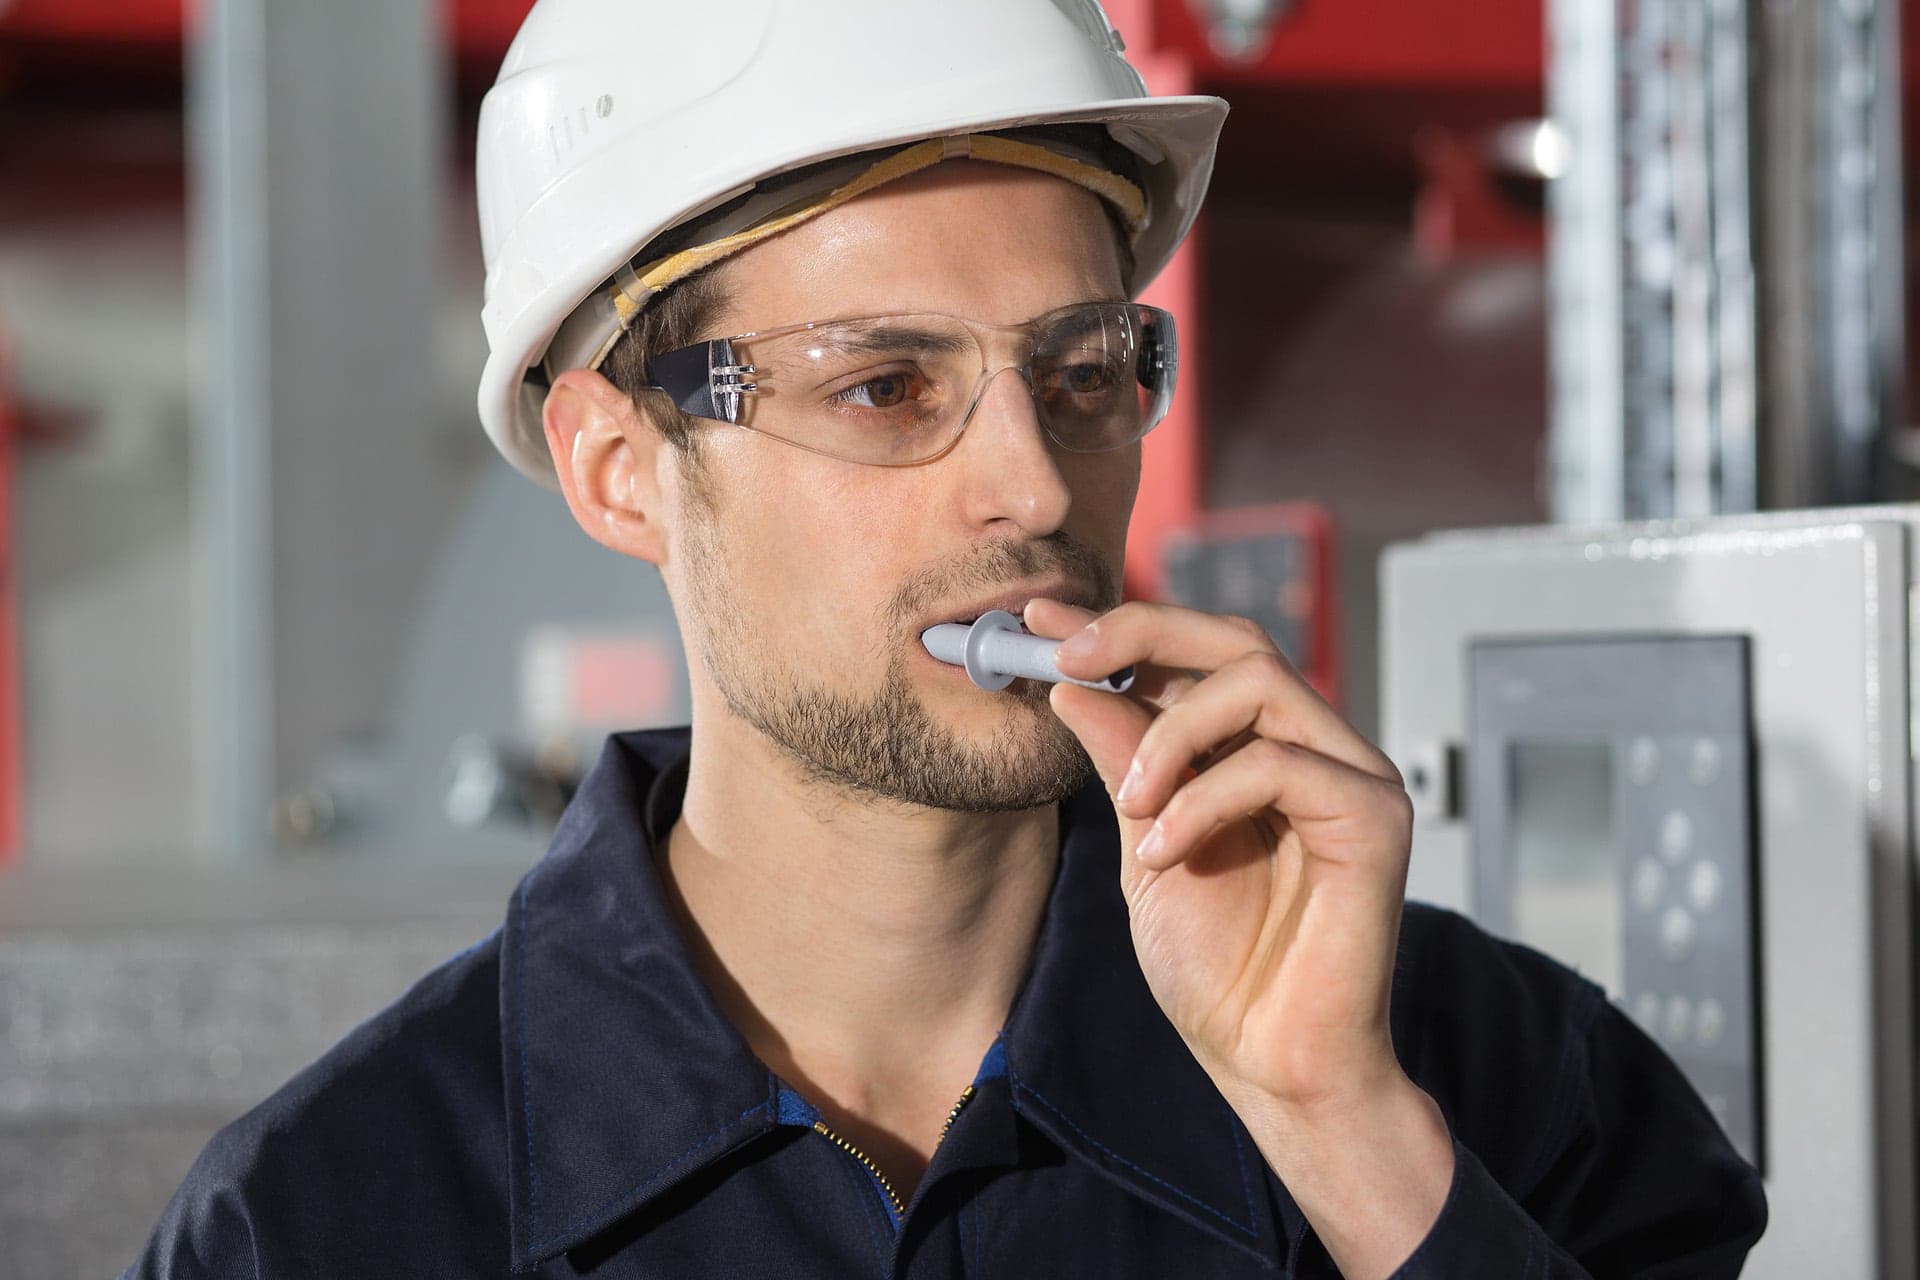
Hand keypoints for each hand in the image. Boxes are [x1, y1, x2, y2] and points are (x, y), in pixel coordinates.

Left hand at [1030, 597, 1414, 1109]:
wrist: (1269, 1062)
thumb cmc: (1218, 968)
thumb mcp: (1143, 846)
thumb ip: (1121, 763)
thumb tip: (1071, 683)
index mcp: (1259, 748)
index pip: (1196, 656)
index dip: (1119, 628)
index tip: (1038, 619)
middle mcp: (1314, 746)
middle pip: (1237, 639)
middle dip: (1140, 633)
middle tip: (1063, 659)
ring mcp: (1352, 774)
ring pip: (1259, 680)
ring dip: (1172, 732)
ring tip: (1130, 804)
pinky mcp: (1375, 815)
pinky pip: (1279, 762)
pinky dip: (1204, 798)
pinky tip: (1162, 854)